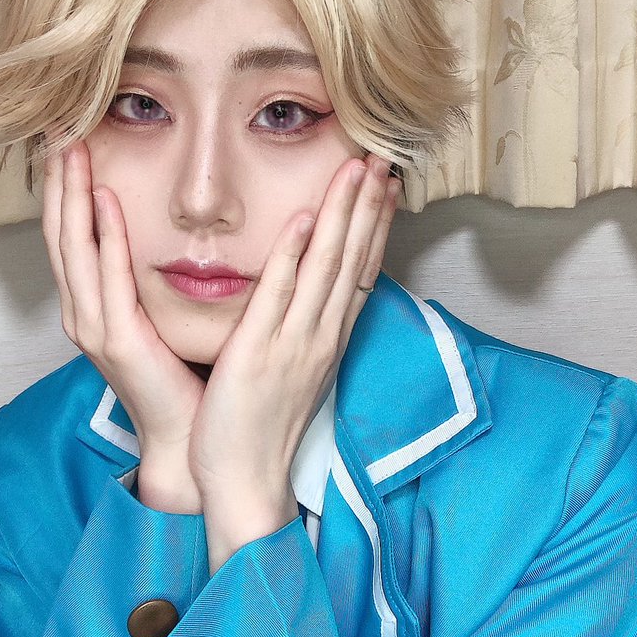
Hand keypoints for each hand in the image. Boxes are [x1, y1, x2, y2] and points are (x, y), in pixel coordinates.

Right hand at [42, 141, 204, 511]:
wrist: (187, 435)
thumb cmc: (179, 377)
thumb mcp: (157, 317)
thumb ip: (147, 279)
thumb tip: (160, 232)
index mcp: (93, 307)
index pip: (72, 235)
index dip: (67, 189)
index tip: (71, 143)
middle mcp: (84, 313)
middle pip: (62, 233)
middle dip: (59, 181)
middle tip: (60, 132)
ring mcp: (95, 327)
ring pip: (75, 248)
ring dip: (72, 196)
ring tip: (72, 151)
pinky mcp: (118, 340)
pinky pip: (108, 278)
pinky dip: (104, 237)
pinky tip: (104, 201)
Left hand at [188, 154, 400, 565]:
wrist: (248, 480)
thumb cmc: (262, 428)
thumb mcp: (294, 373)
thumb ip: (303, 332)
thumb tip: (309, 299)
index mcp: (329, 340)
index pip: (362, 270)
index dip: (376, 224)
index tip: (387, 184)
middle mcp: (321, 336)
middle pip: (354, 259)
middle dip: (369, 205)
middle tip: (381, 156)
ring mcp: (296, 342)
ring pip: (329, 267)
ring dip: (344, 215)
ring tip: (358, 168)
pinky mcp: (261, 352)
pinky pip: (281, 294)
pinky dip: (296, 254)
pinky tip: (306, 217)